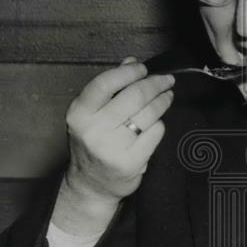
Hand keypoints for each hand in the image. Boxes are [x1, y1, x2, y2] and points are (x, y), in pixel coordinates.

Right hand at [52, 57, 174, 234]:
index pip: (106, 83)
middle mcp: (93, 130)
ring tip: (167, 96)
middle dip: (155, 84)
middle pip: (133, 96)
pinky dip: (158, 125)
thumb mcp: (92, 114)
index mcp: (79, 113)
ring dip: (162, 101)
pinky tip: (155, 124)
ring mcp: (112, 148)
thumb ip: (110, 87)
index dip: (129, 72)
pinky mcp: (130, 162)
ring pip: (148, 114)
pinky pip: (154, 133)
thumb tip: (131, 62)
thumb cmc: (94, 143)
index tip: (143, 68)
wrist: (91, 184)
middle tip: (166, 80)